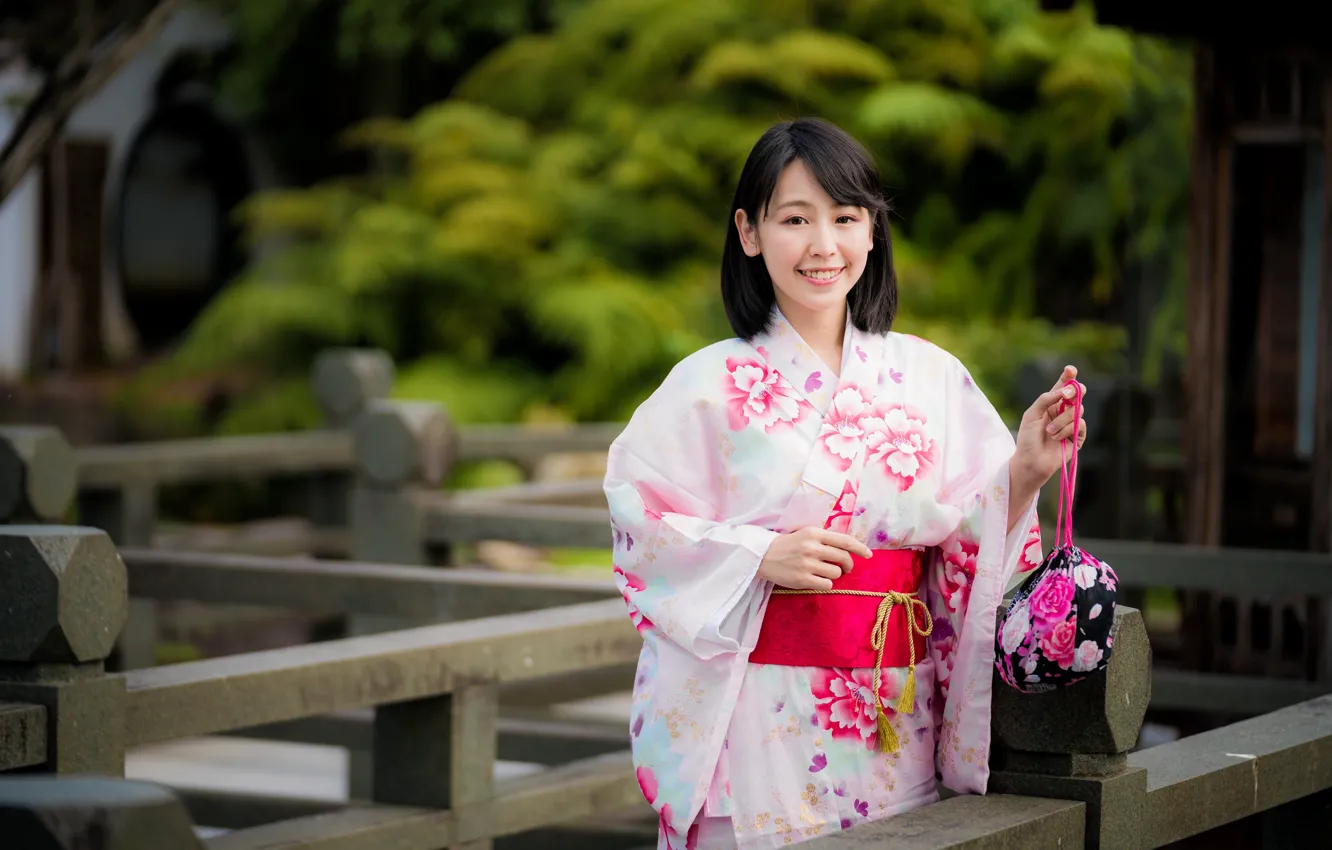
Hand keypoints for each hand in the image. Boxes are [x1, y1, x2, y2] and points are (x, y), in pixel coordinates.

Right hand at [758, 527, 872, 589]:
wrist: (762, 557)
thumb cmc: (788, 545)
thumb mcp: (805, 534)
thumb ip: (825, 538)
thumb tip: (848, 548)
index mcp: (814, 533)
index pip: (844, 540)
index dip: (860, 548)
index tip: (869, 555)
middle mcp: (812, 547)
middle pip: (843, 558)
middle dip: (848, 565)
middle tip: (845, 568)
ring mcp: (807, 564)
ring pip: (836, 573)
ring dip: (835, 575)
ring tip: (823, 572)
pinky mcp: (802, 579)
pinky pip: (826, 585)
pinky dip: (826, 584)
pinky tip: (817, 580)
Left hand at [1011, 365, 1087, 494]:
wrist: (1031, 461)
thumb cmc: (1028, 438)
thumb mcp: (1032, 414)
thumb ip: (1046, 399)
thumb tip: (1064, 391)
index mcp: (1051, 404)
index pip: (1062, 387)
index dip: (1068, 377)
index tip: (1070, 369)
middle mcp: (1063, 412)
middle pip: (1077, 394)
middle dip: (1075, 391)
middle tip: (1067, 395)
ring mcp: (1071, 424)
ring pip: (1077, 410)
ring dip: (1062, 420)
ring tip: (1049, 432)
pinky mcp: (1078, 437)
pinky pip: (1080, 425)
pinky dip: (1067, 430)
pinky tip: (1056, 438)